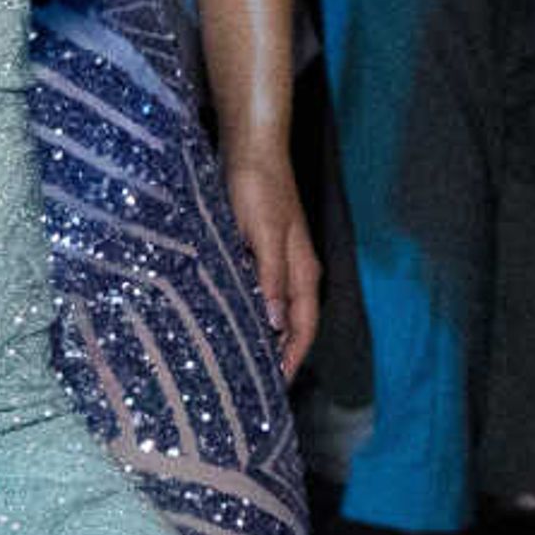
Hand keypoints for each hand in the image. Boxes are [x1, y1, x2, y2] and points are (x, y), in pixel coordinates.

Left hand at [222, 143, 321, 378]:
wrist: (252, 146)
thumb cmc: (259, 188)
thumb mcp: (264, 236)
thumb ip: (271, 280)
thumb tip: (276, 325)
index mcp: (303, 272)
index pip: (304, 328)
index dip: (292, 360)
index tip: (275, 388)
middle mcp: (297, 271)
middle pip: (294, 324)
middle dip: (280, 355)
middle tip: (254, 383)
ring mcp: (280, 260)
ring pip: (277, 309)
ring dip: (264, 334)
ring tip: (241, 359)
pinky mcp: (261, 248)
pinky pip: (261, 291)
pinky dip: (251, 310)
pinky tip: (230, 317)